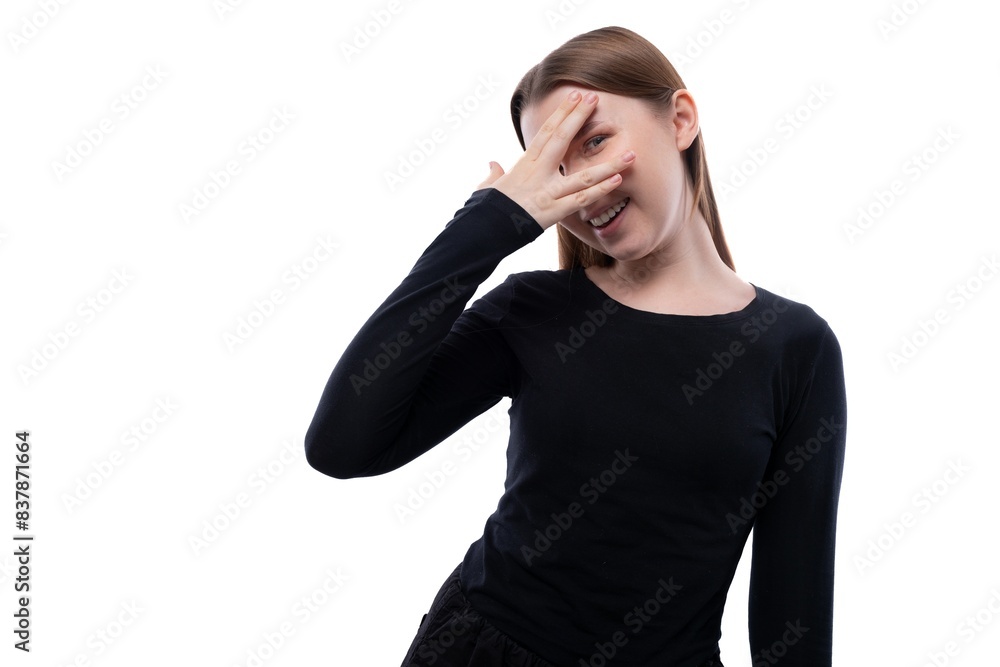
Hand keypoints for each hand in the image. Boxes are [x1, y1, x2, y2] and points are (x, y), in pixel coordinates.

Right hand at [476, 90, 634, 229]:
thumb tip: (494, 165)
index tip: (576, 97)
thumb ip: (494, 175)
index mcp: (524, 164)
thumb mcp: (487, 189)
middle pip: (561, 139)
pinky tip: (618, 181)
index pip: (546, 133)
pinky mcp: (552, 212)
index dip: (562, 114)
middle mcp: (537, 174)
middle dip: (578, 118)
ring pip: (582, 175)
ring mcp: (546, 192)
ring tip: (631, 153)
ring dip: (609, 164)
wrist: (480, 231)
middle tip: (595, 99)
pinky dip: (600, 191)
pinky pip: (581, 201)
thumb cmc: (483, 211)